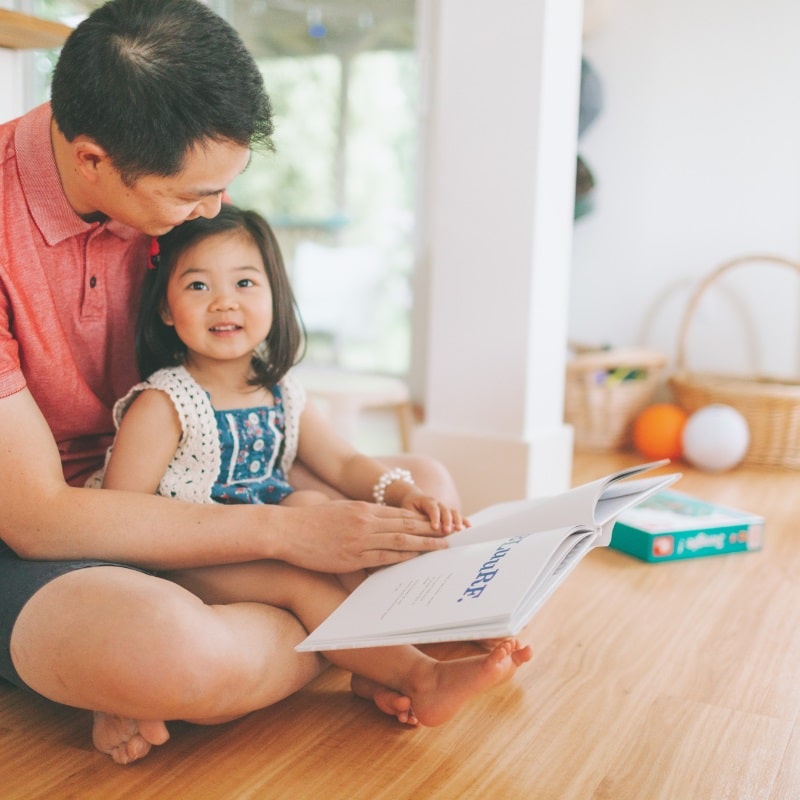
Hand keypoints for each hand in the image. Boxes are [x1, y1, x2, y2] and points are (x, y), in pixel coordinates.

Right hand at [272, 500, 449, 572]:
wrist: (287, 530)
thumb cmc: (311, 521)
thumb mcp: (341, 510)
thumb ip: (361, 516)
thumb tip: (379, 524)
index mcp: (364, 509)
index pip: (400, 514)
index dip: (422, 519)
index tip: (438, 522)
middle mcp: (366, 522)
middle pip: (406, 526)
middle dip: (430, 530)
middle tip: (450, 534)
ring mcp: (360, 540)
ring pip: (400, 542)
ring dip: (423, 544)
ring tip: (441, 547)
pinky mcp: (352, 557)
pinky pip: (383, 558)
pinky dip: (402, 558)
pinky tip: (415, 559)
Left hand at [399, 489, 468, 533]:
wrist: (413, 499)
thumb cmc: (409, 507)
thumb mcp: (407, 512)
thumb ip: (413, 520)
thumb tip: (416, 534)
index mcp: (426, 501)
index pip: (432, 508)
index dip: (434, 518)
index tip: (435, 527)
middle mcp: (437, 503)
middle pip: (445, 510)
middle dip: (447, 521)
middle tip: (448, 531)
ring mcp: (444, 508)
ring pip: (453, 512)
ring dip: (457, 521)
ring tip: (459, 530)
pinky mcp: (448, 513)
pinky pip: (457, 516)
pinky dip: (463, 520)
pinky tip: (468, 527)